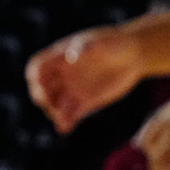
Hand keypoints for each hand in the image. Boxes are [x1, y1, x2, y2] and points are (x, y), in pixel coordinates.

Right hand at [26, 25, 143, 133]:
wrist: (134, 56)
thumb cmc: (116, 42)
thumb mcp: (101, 41)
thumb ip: (85, 48)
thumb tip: (71, 57)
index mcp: (60, 57)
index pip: (37, 67)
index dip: (35, 76)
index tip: (42, 83)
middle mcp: (62, 75)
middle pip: (41, 88)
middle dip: (42, 97)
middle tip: (50, 104)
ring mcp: (72, 89)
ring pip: (54, 104)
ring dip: (53, 113)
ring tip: (62, 119)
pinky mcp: (84, 102)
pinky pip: (70, 115)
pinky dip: (66, 122)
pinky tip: (67, 128)